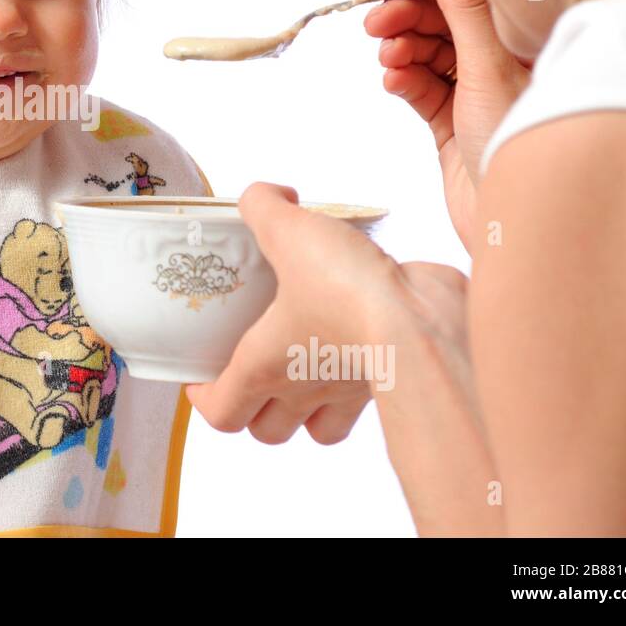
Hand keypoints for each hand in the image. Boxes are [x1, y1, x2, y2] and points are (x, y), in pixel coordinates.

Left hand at [185, 183, 402, 445]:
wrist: (423, 319)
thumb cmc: (346, 289)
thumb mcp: (291, 230)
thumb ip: (264, 205)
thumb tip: (265, 195)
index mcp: (263, 367)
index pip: (221, 411)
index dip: (205, 397)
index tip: (202, 376)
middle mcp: (301, 391)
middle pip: (267, 430)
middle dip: (255, 409)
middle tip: (253, 370)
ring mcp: (345, 394)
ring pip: (316, 431)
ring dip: (303, 414)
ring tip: (300, 374)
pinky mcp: (385, 383)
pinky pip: (361, 407)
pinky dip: (350, 393)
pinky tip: (350, 350)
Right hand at [364, 0, 529, 248]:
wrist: (511, 221)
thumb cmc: (517, 145)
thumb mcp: (488, 68)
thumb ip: (464, 10)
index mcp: (528, 40)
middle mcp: (504, 62)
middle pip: (446, 21)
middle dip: (410, 18)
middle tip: (378, 21)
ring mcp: (475, 93)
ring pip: (429, 54)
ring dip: (403, 50)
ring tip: (388, 58)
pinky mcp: (451, 123)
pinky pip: (421, 89)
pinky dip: (404, 81)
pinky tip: (394, 81)